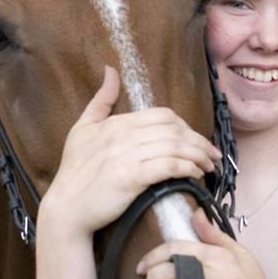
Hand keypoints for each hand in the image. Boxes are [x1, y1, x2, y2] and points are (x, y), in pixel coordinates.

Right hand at [41, 67, 220, 237]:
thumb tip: (110, 70)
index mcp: (116, 123)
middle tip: (211, 155)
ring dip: (199, 156)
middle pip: (174, 130)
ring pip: (175, 147)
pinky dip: (187, 168)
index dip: (186, 126)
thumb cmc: (74, 172)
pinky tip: (196, 174)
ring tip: (209, 166)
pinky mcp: (131, 178)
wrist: (66, 208)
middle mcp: (123, 135)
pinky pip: (169, 166)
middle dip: (199, 142)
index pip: (163, 115)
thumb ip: (100, 100)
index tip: (195, 140)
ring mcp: (127, 156)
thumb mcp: (82, 128)